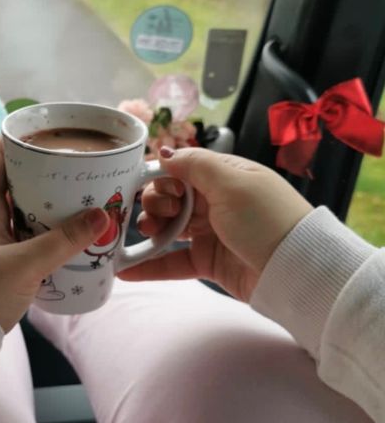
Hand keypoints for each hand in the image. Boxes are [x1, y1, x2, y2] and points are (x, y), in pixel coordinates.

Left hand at [0, 139, 109, 331]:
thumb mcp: (25, 265)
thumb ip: (62, 242)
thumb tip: (100, 216)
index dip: (8, 144)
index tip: (34, 131)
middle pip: (9, 188)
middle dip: (37, 176)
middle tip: (68, 169)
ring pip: (17, 215)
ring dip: (41, 207)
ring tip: (72, 200)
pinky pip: (20, 238)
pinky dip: (39, 233)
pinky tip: (61, 239)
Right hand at [120, 147, 312, 300]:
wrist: (296, 270)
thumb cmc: (265, 218)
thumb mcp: (232, 182)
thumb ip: (194, 165)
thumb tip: (164, 152)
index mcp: (222, 176)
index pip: (179, 170)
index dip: (160, 177)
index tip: (148, 187)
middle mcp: (213, 201)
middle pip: (169, 198)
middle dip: (154, 203)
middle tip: (156, 215)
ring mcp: (209, 233)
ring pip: (168, 228)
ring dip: (149, 230)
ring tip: (144, 235)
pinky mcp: (207, 262)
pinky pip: (173, 262)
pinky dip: (150, 266)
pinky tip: (125, 270)